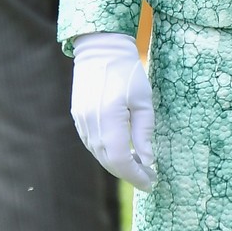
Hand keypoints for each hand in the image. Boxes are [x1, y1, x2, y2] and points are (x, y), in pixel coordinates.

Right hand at [71, 31, 156, 191]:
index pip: (121, 159)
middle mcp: (91, 125)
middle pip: (109, 161)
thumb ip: (144, 131)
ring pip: (99, 154)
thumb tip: (148, 160)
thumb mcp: (143, 98)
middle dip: (130, 173)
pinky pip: (93, 144)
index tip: (152, 182)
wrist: (100, 48)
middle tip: (149, 178)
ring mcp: (81, 122)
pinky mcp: (78, 117)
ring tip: (139, 167)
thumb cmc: (127, 70)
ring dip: (118, 165)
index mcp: (108, 119)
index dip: (137, 175)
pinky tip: (123, 152)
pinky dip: (107, 152)